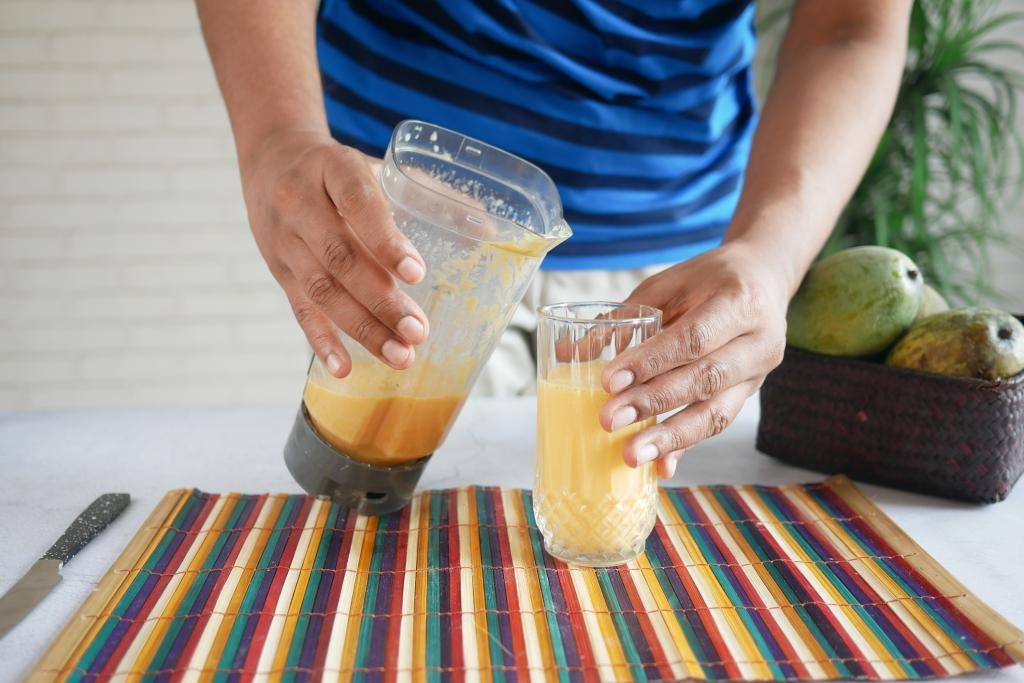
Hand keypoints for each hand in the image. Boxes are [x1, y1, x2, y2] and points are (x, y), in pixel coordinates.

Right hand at [240, 129, 429, 376]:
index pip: (358, 203)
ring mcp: (285, 241)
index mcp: (333, 169)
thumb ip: (426, 193)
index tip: (416, 273)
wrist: (271, 159)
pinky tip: (344, 368)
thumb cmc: (338, 170)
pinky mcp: (279, 272)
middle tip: (418, 331)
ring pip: (322, 289)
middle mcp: (301, 204)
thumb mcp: (375, 166)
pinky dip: (322, 342)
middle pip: (341, 257)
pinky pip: (299, 310)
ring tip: (400, 355)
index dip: (386, 240)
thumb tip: (489, 230)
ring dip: (362, 328)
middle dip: (381, 299)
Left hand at [599, 240, 789, 477]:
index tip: (609, 381)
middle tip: (609, 421)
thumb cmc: (707, 280)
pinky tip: (660, 467)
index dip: (651, 362)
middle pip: (704, 379)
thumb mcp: (668, 285)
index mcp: (739, 302)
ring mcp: (758, 373)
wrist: (764, 279)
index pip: (693, 338)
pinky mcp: (749, 395)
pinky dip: (685, 446)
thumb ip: (624, 317)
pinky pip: (716, 425)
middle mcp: (758, 342)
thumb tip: (568, 355)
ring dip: (671, 438)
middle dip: (653, 403)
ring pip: (716, 413)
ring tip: (631, 455)